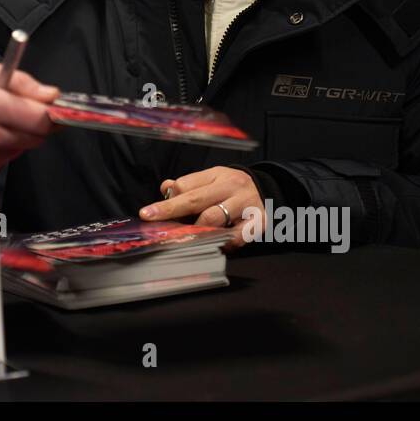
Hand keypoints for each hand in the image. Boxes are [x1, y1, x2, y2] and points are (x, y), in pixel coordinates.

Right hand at [0, 58, 58, 168]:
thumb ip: (19, 81)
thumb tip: (49, 94)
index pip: (36, 119)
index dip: (52, 115)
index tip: (58, 109)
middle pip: (30, 138)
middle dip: (37, 125)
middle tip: (33, 110)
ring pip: (16, 151)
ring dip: (19, 137)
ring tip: (3, 117)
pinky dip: (2, 149)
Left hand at [141, 166, 264, 248]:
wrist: (269, 190)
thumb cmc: (232, 188)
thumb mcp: (212, 179)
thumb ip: (190, 185)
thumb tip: (165, 188)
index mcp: (216, 175)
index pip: (186, 185)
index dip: (167, 200)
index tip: (149, 213)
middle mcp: (231, 187)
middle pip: (195, 200)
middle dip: (170, 210)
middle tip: (151, 219)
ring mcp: (245, 204)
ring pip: (214, 218)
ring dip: (196, 229)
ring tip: (183, 238)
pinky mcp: (259, 221)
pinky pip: (239, 235)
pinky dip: (226, 242)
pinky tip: (217, 245)